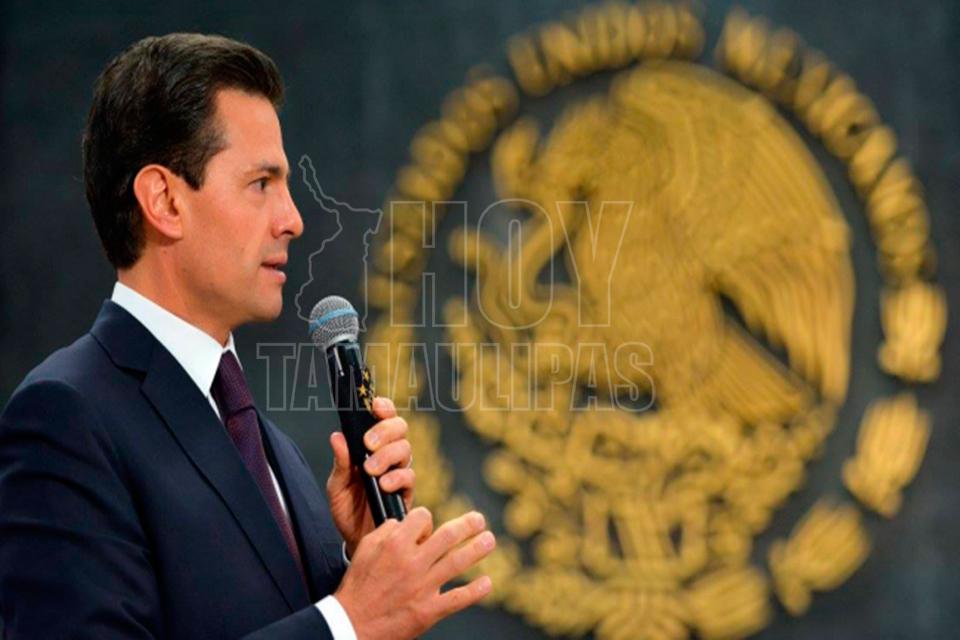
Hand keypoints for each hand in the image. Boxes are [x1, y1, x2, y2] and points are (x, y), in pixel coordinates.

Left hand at [327, 396, 414, 555]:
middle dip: (385, 430)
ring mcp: (399, 472)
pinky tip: (383, 484)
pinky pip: (409, 476)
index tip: (376, 406)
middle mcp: (389, 455)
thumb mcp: (337, 486)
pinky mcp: (406, 492)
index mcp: (372, 447)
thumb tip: (337, 437)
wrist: (357, 540)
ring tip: (371, 469)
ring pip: (406, 450)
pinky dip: (396, 477)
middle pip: (400, 428)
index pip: (383, 418)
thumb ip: (340, 463)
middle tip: (369, 443)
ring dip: (388, 455)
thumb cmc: (348, 509)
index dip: (384, 407)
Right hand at [334, 507, 494, 639]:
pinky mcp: (428, 610)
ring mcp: (422, 587)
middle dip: (468, 524)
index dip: (426, 518)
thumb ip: (386, 531)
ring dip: (478, 549)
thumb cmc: (357, 586)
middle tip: (479, 519)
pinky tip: (487, 583)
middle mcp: (412, 562)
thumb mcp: (365, 549)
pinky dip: (476, 591)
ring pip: (458, 562)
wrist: (352, 624)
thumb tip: (403, 522)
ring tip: (489, 540)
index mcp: (395, 545)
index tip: (428, 525)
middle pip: (448, 536)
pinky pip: (458, 598)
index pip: (422, 517)